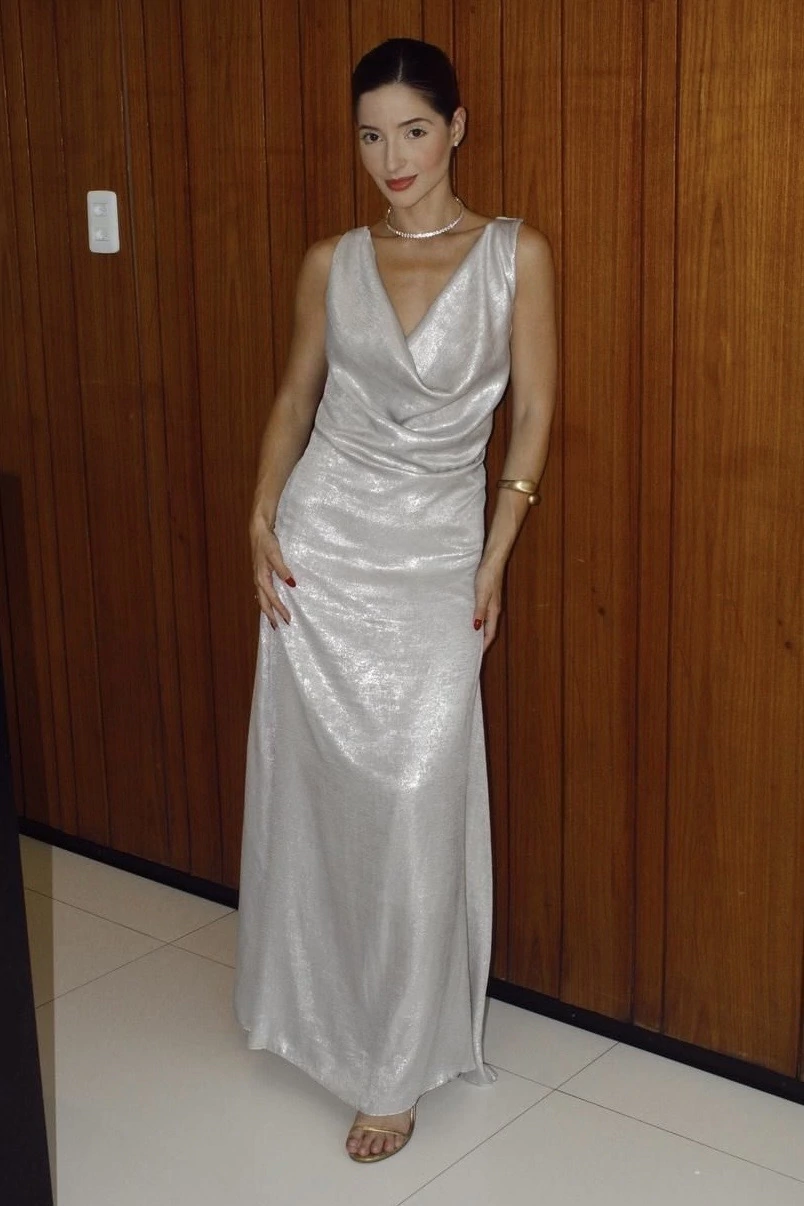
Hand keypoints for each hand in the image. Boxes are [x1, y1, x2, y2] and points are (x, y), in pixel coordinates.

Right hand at [250, 507, 295, 628]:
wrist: (258, 531)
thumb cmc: (267, 542)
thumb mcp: (275, 555)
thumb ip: (283, 570)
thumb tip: (292, 584)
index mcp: (261, 578)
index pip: (271, 599)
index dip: (279, 610)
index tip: (288, 620)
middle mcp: (258, 580)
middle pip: (263, 603)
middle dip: (270, 615)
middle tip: (278, 627)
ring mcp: (258, 577)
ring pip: (262, 598)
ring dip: (268, 609)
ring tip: (273, 619)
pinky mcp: (260, 573)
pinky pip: (262, 591)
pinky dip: (266, 600)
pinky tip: (269, 601)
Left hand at [472, 559, 503, 653]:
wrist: (492, 561)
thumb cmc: (487, 576)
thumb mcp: (482, 595)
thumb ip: (480, 611)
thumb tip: (476, 628)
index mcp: (494, 611)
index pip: (490, 634)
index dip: (484, 645)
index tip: (476, 654)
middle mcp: (494, 610)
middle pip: (489, 630)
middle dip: (481, 640)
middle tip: (470, 649)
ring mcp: (491, 604)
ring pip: (486, 622)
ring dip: (479, 630)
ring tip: (468, 637)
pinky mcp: (488, 597)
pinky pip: (483, 613)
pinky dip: (478, 620)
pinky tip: (469, 619)